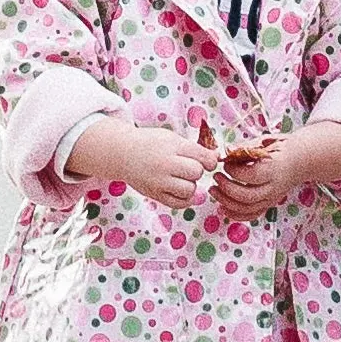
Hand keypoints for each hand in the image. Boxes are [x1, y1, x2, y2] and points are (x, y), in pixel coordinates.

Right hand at [66, 116, 219, 205]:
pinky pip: (179, 203)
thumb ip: (194, 148)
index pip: (203, 157)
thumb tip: (217, 158)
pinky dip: (183, 198)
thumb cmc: (150, 143)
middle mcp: (165, 165)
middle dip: (196, 170)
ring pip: (190, 190)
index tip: (206, 160)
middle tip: (187, 167)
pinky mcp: (155, 195)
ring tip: (180, 178)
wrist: (122, 153)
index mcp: (172, 147)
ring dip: (190, 185)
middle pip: (197, 173)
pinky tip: (178, 189)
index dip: (210, 160)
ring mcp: (159, 182)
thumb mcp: (171, 138)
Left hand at [210, 126, 340, 216]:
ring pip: (248, 209)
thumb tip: (226, 151)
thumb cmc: (282, 148)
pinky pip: (252, 215)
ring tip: (214, 190)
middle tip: (216, 177)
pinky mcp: (269, 204)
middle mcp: (274, 188)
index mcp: (274, 169)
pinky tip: (223, 207)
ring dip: (227, 202)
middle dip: (227, 189)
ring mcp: (272, 199)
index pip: (251, 176)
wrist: (301, 160)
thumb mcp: (266, 141)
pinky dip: (236, 215)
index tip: (225, 162)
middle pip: (248, 197)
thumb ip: (246, 147)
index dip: (234, 171)